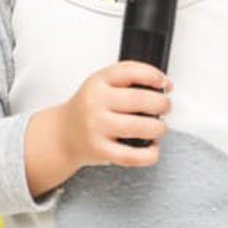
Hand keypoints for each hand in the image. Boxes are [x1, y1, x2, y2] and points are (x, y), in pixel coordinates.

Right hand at [24, 61, 170, 195]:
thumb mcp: (101, 83)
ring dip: (159, 128)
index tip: (164, 83)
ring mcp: (97, 128)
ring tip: (159, 127)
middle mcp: (96, 103)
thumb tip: (164, 83)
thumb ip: (129, 76)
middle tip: (165, 107)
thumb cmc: (87, 108)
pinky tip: (152, 147)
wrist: (62, 135)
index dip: (153, 75)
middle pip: (140, 100)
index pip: (130, 72)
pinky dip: (149, 154)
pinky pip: (131, 155)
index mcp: (98, 82)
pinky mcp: (100, 150)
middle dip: (162, 103)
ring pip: (140, 127)